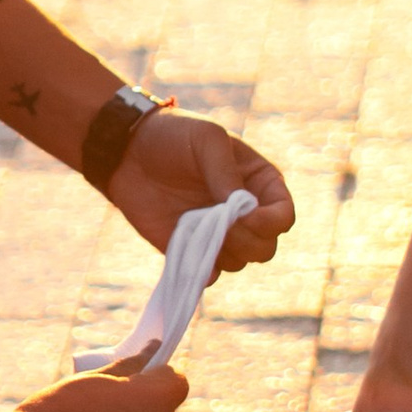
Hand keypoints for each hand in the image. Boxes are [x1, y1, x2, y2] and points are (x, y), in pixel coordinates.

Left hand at [108, 110, 293, 275]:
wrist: (128, 153)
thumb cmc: (175, 136)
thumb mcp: (206, 140)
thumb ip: (226, 172)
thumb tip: (240, 211)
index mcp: (259, 183)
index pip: (283, 216)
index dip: (271, 222)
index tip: (246, 215)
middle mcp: (245, 214)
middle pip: (265, 248)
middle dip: (246, 240)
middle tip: (216, 222)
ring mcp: (218, 235)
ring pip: (239, 263)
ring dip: (220, 249)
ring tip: (193, 223)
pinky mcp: (192, 250)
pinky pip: (208, 274)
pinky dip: (201, 268)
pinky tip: (187, 246)